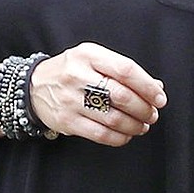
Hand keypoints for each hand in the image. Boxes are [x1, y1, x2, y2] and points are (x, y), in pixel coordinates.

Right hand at [30, 42, 166, 146]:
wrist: (34, 86)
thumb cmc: (72, 70)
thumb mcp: (93, 59)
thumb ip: (122, 71)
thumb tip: (155, 87)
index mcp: (89, 55)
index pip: (126, 70)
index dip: (147, 86)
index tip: (159, 97)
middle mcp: (78, 75)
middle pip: (122, 96)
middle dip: (144, 108)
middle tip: (153, 114)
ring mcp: (71, 100)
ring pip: (113, 118)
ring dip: (135, 125)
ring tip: (142, 125)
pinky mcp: (67, 121)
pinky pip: (100, 134)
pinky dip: (119, 137)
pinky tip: (126, 134)